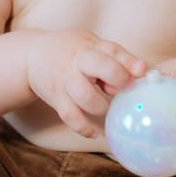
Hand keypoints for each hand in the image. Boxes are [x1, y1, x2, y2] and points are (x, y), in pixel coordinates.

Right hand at [26, 30, 146, 137]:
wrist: (32, 55)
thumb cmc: (72, 50)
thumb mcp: (92, 45)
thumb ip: (116, 57)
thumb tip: (143, 72)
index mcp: (90, 47)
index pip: (113, 50)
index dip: (129, 61)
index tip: (142, 70)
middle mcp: (78, 61)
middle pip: (100, 66)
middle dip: (117, 78)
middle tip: (123, 90)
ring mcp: (66, 80)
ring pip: (85, 95)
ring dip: (101, 105)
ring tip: (105, 107)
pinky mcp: (56, 98)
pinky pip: (70, 116)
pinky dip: (83, 127)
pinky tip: (93, 132)